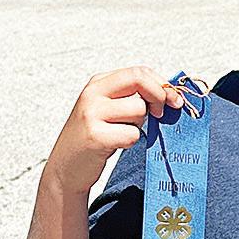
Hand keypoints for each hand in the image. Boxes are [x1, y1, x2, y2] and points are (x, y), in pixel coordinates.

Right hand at [46, 67, 184, 195]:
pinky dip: (130, 142)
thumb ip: (131, 97)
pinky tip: (115, 144)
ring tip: (120, 132)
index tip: (173, 99)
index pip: (138, 72)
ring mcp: (92, 114)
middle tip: (160, 114)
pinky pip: (132, 134)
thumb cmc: (92, 138)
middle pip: (140, 81)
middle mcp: (93, 94)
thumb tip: (168, 93)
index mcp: (97, 84)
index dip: (161, 84)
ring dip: (138, 125)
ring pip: (139, 110)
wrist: (66, 167)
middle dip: (159, 96)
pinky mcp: (96, 136)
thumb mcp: (107, 109)